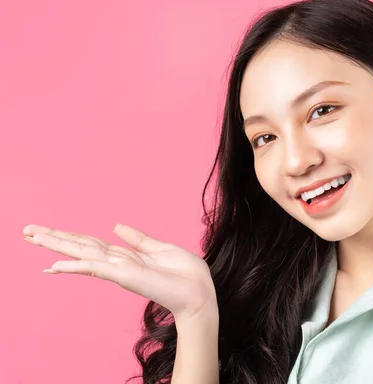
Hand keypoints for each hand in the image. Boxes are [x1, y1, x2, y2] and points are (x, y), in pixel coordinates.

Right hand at [23, 223, 217, 321]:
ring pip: (81, 253)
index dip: (68, 237)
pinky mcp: (125, 276)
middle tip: (26, 231)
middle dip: (53, 238)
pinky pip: (96, 268)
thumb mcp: (161, 248)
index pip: (91, 244)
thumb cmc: (185, 274)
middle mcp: (118, 263)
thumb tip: (116, 226)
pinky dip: (75, 265)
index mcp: (126, 256)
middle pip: (79, 246)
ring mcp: (119, 270)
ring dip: (56, 245)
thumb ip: (138, 239)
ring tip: (31, 236)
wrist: (200, 293)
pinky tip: (54, 264)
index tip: (44, 232)